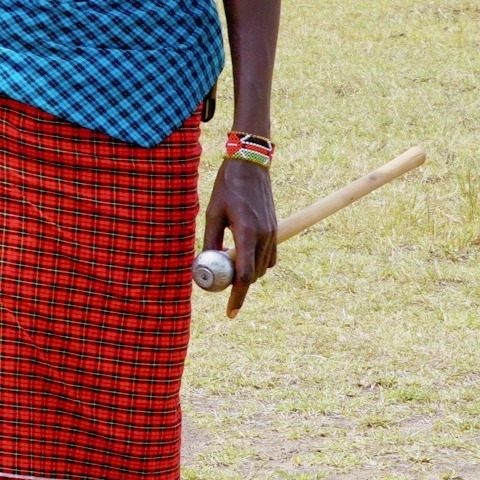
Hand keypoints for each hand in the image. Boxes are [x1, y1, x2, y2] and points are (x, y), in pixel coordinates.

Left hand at [204, 157, 275, 312]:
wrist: (250, 167)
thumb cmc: (226, 189)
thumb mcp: (212, 214)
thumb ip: (211, 241)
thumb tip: (204, 265)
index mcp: (247, 233)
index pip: (245, 275)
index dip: (238, 297)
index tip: (230, 312)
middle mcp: (264, 236)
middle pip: (254, 275)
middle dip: (239, 284)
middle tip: (219, 282)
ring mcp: (273, 233)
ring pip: (263, 268)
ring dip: (248, 273)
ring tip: (227, 265)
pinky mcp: (276, 230)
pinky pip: (269, 256)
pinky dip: (257, 262)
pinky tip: (241, 255)